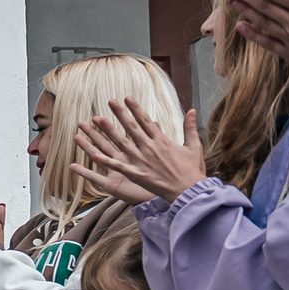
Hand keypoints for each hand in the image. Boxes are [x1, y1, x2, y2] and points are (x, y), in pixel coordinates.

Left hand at [73, 98, 203, 204]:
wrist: (189, 191)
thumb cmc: (192, 169)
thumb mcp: (194, 145)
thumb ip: (190, 127)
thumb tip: (192, 110)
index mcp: (162, 141)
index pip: (145, 121)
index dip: (135, 109)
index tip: (127, 98)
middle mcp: (150, 148)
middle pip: (131, 128)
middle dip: (120, 114)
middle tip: (110, 101)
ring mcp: (142, 161)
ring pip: (122, 143)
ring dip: (109, 131)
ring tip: (98, 120)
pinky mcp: (137, 174)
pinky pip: (119, 167)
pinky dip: (107, 161)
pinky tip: (94, 155)